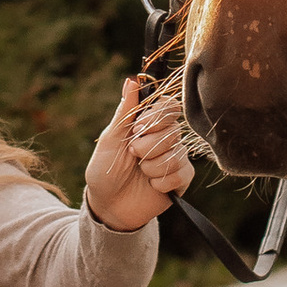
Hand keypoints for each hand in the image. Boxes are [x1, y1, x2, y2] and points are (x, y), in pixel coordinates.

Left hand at [85, 73, 193, 229]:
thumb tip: (131, 80)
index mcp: (149, 124)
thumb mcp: (110, 139)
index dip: (156, 116)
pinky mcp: (181, 180)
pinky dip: (160, 182)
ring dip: (151, 166)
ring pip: (176, 154)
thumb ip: (124, 111)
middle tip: (133, 154)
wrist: (108, 205)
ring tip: (140, 172)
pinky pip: (181, 174)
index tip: (137, 128)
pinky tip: (151, 186)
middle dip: (147, 145)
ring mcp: (175, 158)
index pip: (169, 106)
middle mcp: (166, 138)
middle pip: (173, 130)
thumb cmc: (105, 169)